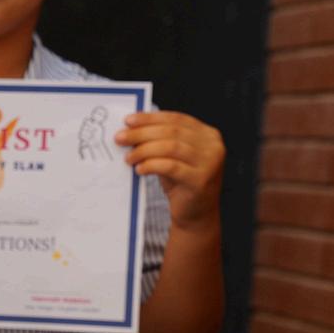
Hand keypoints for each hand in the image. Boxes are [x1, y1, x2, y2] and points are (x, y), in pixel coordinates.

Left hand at [116, 110, 223, 231]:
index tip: (128, 121)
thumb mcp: (172, 157)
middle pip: (172, 132)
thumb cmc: (181, 182)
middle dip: (142, 133)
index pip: (176, 119)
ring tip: (129, 157)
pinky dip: (151, 165)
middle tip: (120, 138)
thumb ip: (160, 141)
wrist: (196, 214)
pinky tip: (139, 169)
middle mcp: (213, 146)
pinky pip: (171, 167)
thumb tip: (131, 128)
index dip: (151, 118)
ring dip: (144, 150)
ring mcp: (210, 163)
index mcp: (207, 134)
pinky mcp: (201, 180)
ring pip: (171, 147)